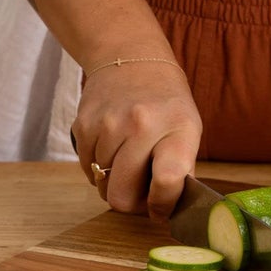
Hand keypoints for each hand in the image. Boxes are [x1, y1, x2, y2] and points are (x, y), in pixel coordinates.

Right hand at [71, 62, 201, 221]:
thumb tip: (167, 212)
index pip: (169, 180)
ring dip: (113, 180)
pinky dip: (98, 165)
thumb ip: (181, 171)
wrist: (130, 58)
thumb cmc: (165, 102)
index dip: (162, 205)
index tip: (160, 208)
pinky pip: (86, 168)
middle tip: (140, 188)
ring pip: (101, 184)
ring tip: (127, 155)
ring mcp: (109, 123)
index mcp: (178, 127)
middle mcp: (142, 124)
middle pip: (122, 196)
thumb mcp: (188, 129)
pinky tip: (112, 144)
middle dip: (130, 202)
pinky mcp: (83, 124)